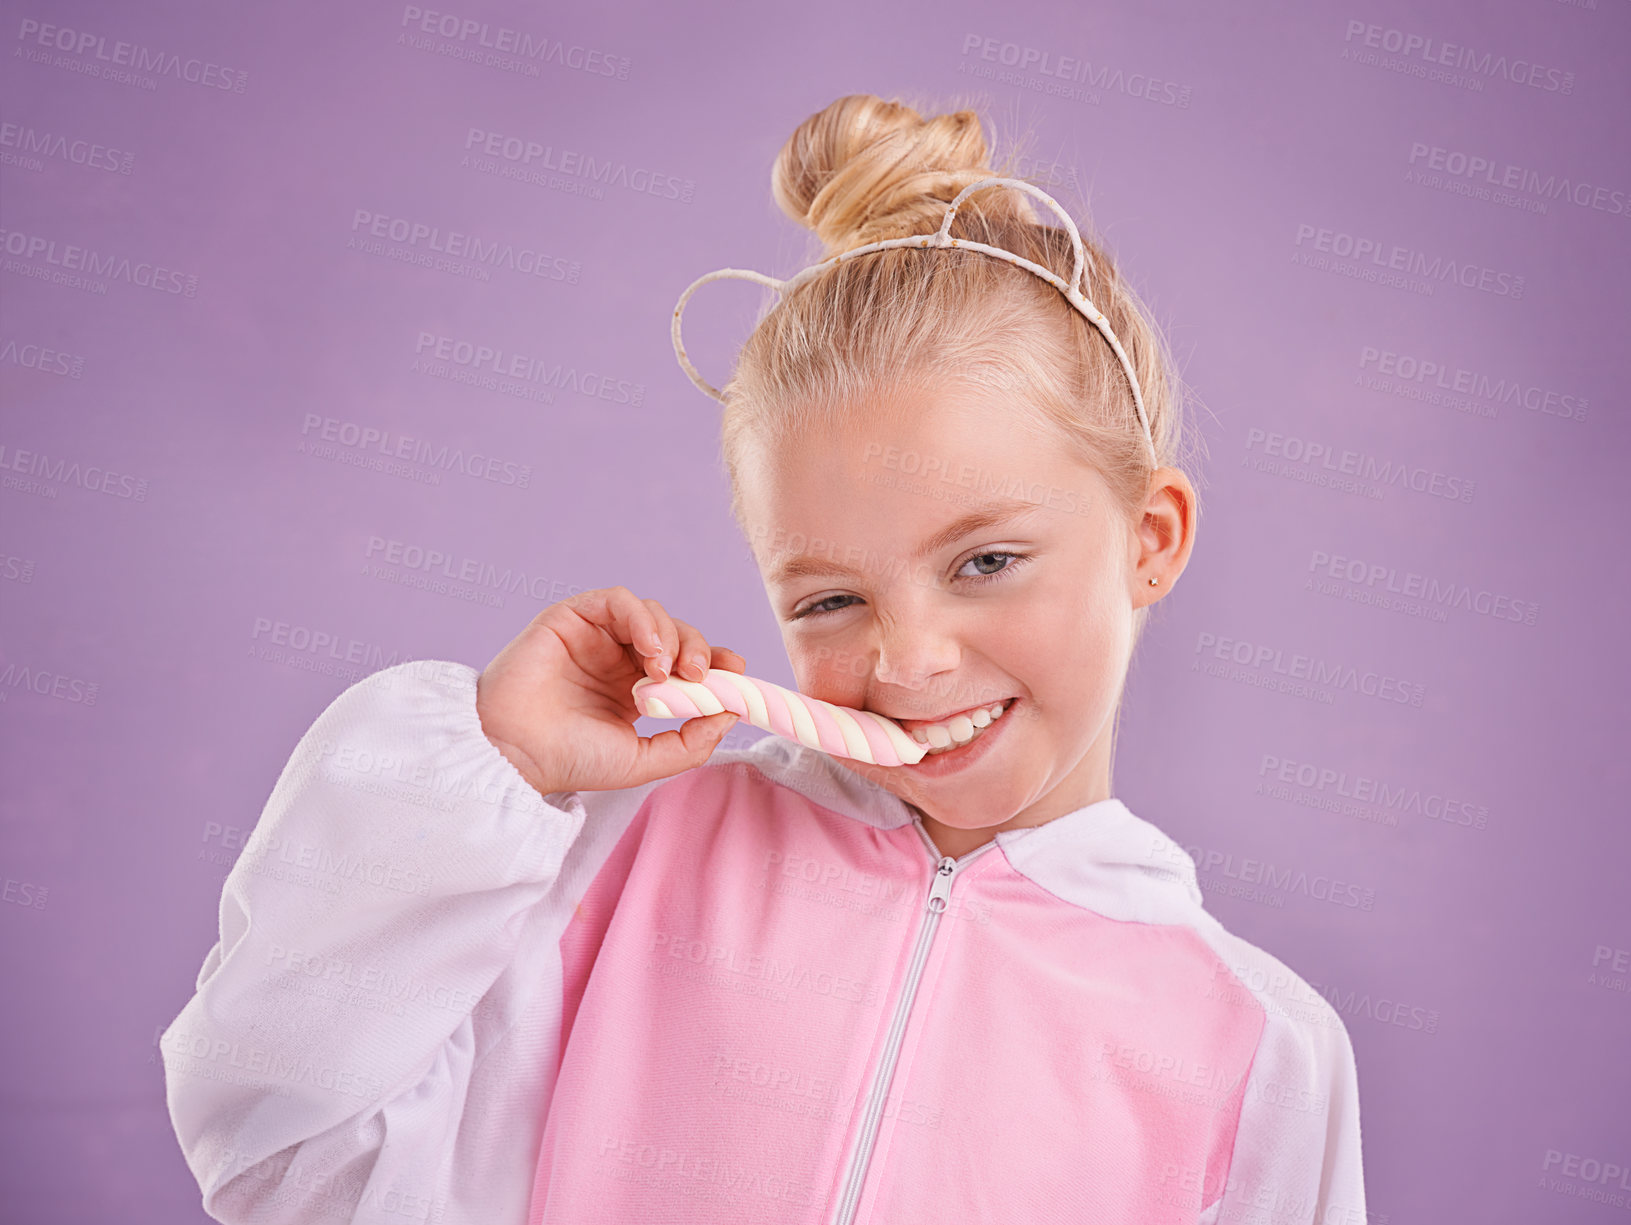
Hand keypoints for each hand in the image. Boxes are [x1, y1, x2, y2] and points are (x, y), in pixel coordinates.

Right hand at [475, 585, 747, 795]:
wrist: (516, 752)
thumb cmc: (570, 759)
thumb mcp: (644, 760)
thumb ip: (691, 741)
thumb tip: (732, 712)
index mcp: (634, 692)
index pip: (685, 664)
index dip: (715, 661)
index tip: (736, 671)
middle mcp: (617, 660)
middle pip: (676, 635)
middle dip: (698, 649)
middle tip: (700, 675)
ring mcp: (595, 637)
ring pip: (652, 615)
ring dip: (672, 636)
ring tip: (666, 670)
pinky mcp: (573, 617)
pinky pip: (619, 600)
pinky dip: (643, 618)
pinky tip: (650, 650)